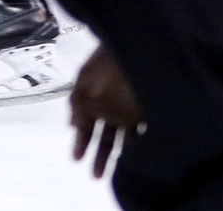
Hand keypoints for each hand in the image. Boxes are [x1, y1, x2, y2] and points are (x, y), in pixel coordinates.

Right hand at [69, 46, 142, 179]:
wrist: (140, 47)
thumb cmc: (109, 66)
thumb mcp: (85, 85)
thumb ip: (77, 106)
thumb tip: (73, 126)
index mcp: (91, 94)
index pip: (84, 123)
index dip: (79, 141)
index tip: (75, 160)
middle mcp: (109, 102)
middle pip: (103, 132)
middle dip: (97, 153)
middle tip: (94, 175)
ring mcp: (130, 106)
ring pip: (121, 135)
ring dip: (116, 153)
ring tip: (116, 170)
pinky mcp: (149, 108)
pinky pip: (141, 130)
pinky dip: (137, 144)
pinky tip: (134, 155)